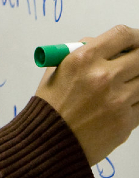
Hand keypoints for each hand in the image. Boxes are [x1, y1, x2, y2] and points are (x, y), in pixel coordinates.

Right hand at [35, 25, 138, 165]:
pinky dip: (136, 101)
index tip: (137, 39)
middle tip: (135, 61)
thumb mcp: (58, 69)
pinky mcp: (126, 121)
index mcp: (84, 58)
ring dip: (136, 81)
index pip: (122, 35)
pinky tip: (122, 102)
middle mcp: (103, 76)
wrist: (48, 142)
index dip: (135, 35)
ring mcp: (118, 100)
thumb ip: (83, 53)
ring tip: (123, 85)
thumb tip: (106, 44)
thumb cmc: (52, 104)